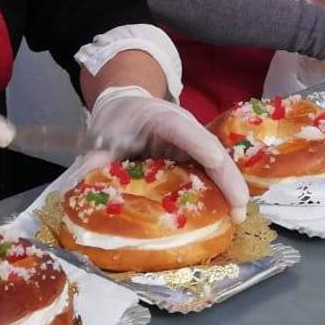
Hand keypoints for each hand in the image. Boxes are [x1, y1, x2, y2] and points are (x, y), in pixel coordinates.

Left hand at [82, 86, 249, 220]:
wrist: (124, 108)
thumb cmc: (116, 121)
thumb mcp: (102, 137)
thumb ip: (95, 159)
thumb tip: (84, 185)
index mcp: (160, 118)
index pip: (181, 128)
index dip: (197, 144)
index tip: (214, 161)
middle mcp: (184, 129)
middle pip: (210, 149)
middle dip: (227, 177)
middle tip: (240, 208)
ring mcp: (193, 144)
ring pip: (217, 163)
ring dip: (231, 188)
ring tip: (239, 217)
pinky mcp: (194, 159)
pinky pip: (210, 174)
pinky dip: (221, 192)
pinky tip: (228, 215)